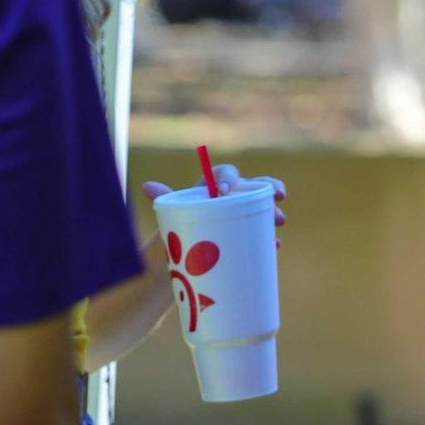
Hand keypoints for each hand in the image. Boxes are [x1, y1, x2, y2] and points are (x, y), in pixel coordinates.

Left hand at [144, 169, 285, 238]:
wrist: (187, 252)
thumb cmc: (180, 225)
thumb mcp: (175, 212)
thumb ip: (166, 198)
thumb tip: (146, 186)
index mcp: (214, 186)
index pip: (225, 172)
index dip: (229, 178)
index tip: (224, 191)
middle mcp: (233, 196)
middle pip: (255, 184)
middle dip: (268, 188)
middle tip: (277, 197)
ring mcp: (245, 214)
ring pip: (265, 206)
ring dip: (275, 211)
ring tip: (279, 221)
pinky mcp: (249, 233)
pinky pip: (263, 231)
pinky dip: (269, 237)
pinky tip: (273, 244)